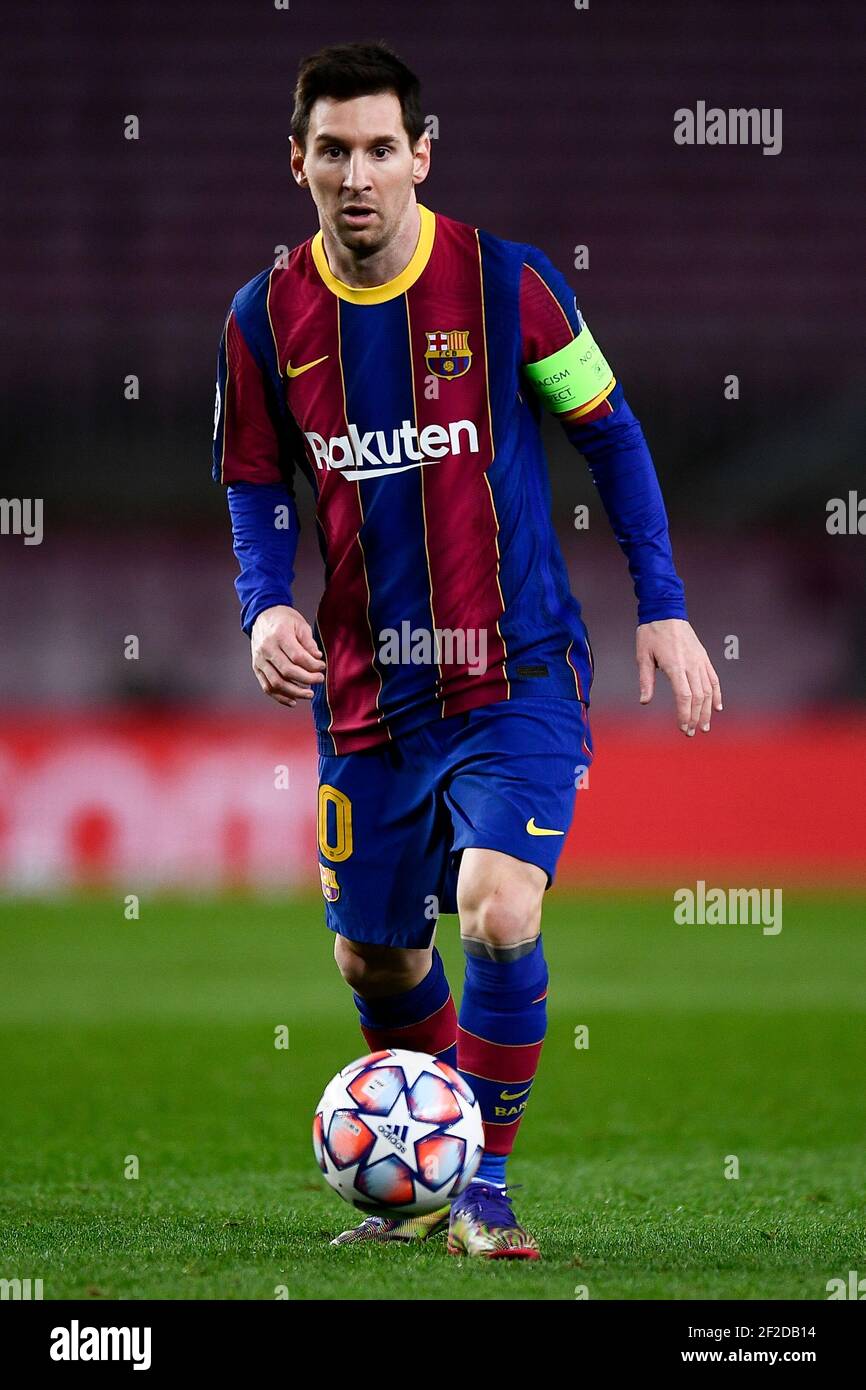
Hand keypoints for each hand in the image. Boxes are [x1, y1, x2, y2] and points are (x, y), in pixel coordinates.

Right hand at [250, 605, 325, 707]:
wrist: (262, 616)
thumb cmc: (285, 620)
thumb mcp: (300, 624)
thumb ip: (309, 642)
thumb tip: (317, 659)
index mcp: (279, 635)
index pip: (297, 656)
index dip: (312, 665)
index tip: (322, 667)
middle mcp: (266, 648)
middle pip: (287, 671)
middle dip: (306, 679)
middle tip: (320, 680)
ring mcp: (259, 660)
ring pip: (276, 682)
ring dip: (294, 692)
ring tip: (309, 694)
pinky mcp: (256, 668)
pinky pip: (266, 687)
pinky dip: (280, 697)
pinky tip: (293, 700)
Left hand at [636, 618, 721, 735]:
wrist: (666, 611)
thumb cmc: (650, 633)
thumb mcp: (642, 656)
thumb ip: (645, 680)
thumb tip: (644, 701)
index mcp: (675, 665)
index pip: (684, 696)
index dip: (685, 714)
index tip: (682, 727)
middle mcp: (691, 664)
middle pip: (698, 696)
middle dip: (695, 717)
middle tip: (691, 733)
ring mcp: (699, 661)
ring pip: (708, 690)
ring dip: (707, 710)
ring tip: (704, 727)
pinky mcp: (704, 657)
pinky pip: (714, 678)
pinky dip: (717, 694)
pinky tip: (717, 708)